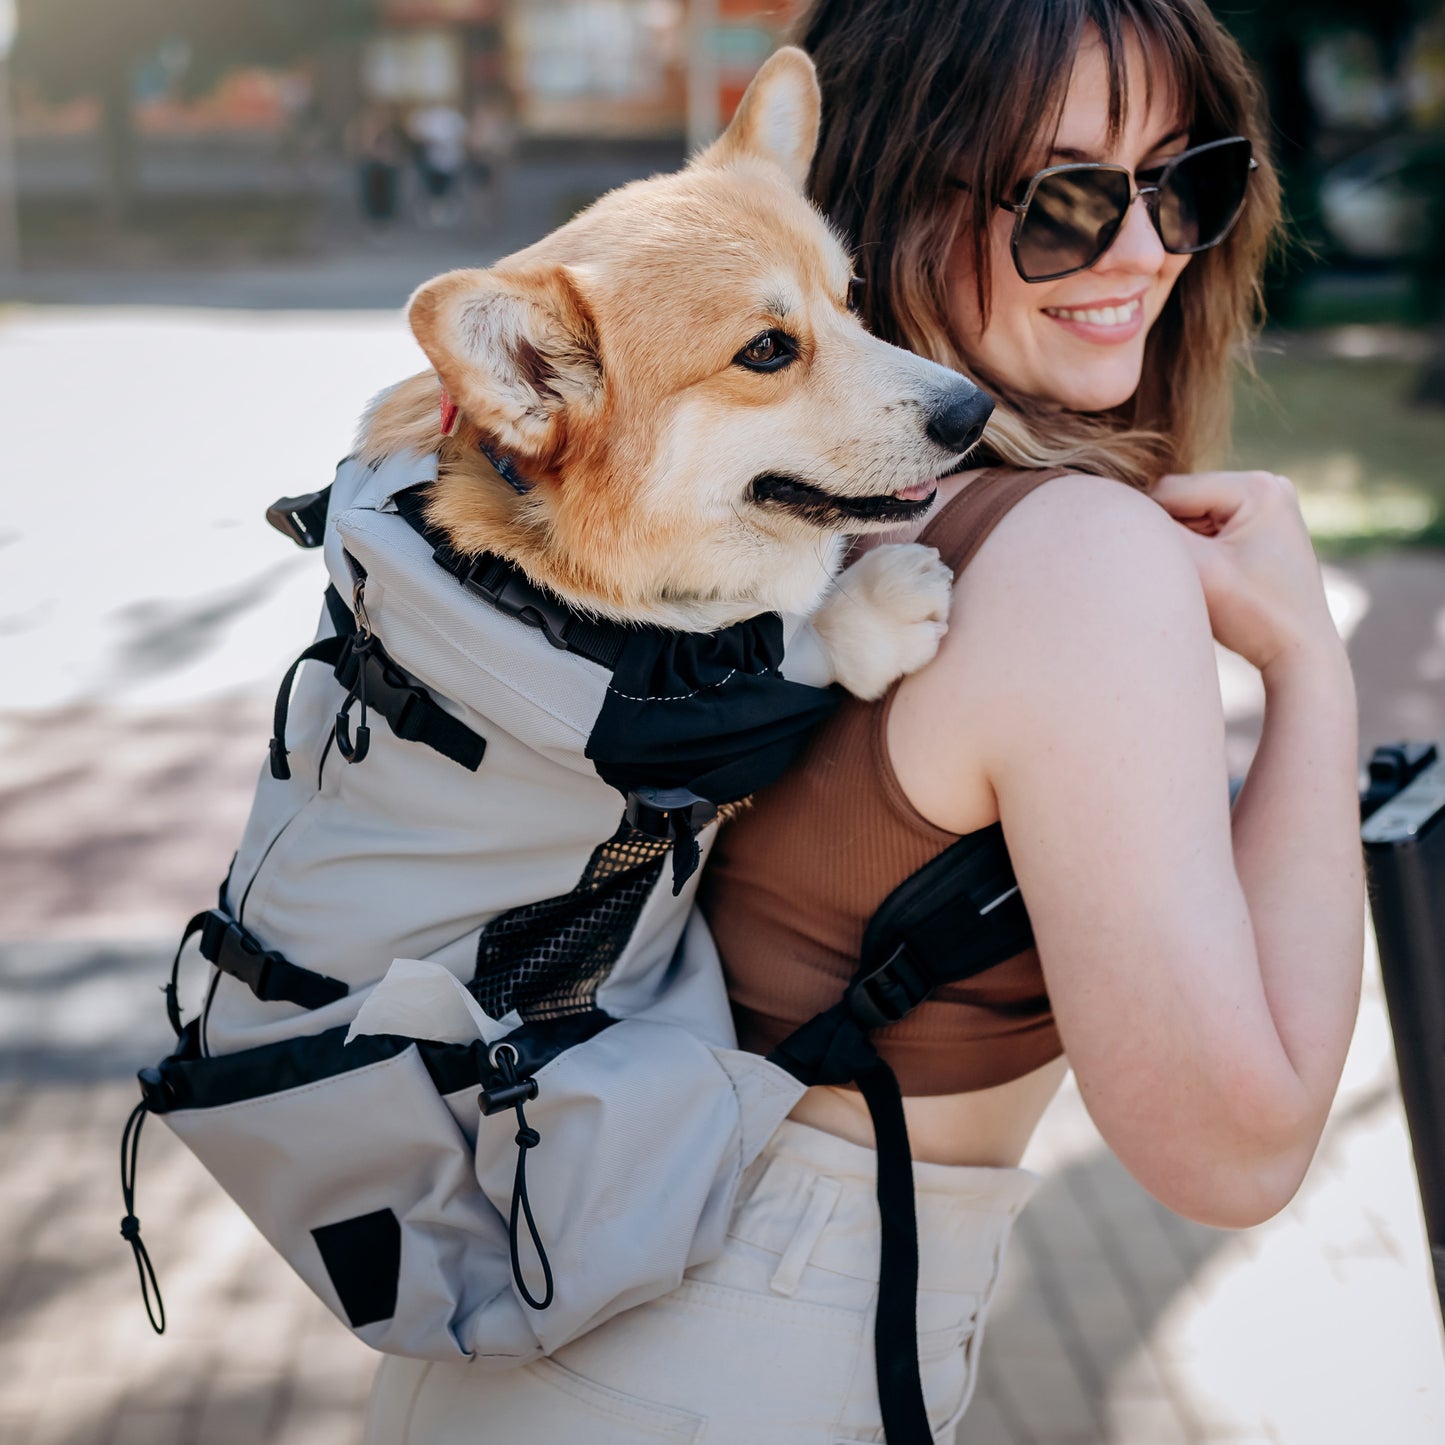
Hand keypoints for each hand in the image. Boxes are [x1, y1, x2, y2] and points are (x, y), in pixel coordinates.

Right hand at [1150, 470, 1339, 674]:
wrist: (1301, 652)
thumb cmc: (1253, 615)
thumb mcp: (1197, 571)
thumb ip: (1156, 535)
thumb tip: (1118, 509)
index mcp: (1257, 486)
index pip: (1170, 492)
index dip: (1152, 528)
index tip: (1156, 565)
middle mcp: (1267, 484)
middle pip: (1184, 500)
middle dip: (1171, 535)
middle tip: (1182, 575)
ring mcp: (1268, 504)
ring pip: (1193, 515)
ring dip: (1184, 545)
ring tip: (1200, 580)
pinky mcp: (1263, 526)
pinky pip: (1210, 528)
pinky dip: (1200, 551)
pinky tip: (1211, 578)